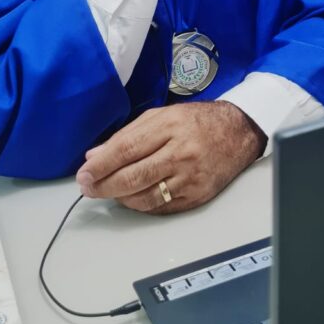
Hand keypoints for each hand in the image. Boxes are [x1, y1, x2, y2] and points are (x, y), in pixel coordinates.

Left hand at [75, 101, 266, 213]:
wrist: (238, 132)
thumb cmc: (197, 121)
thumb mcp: (162, 116)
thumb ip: (127, 135)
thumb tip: (94, 156)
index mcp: (170, 127)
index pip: (127, 149)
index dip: (101, 165)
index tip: (84, 174)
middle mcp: (181, 153)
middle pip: (133, 177)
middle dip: (104, 185)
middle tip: (88, 188)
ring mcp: (191, 177)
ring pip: (145, 197)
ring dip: (120, 199)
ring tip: (109, 193)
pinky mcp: (198, 196)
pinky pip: (162, 208)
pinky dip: (142, 205)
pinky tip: (132, 198)